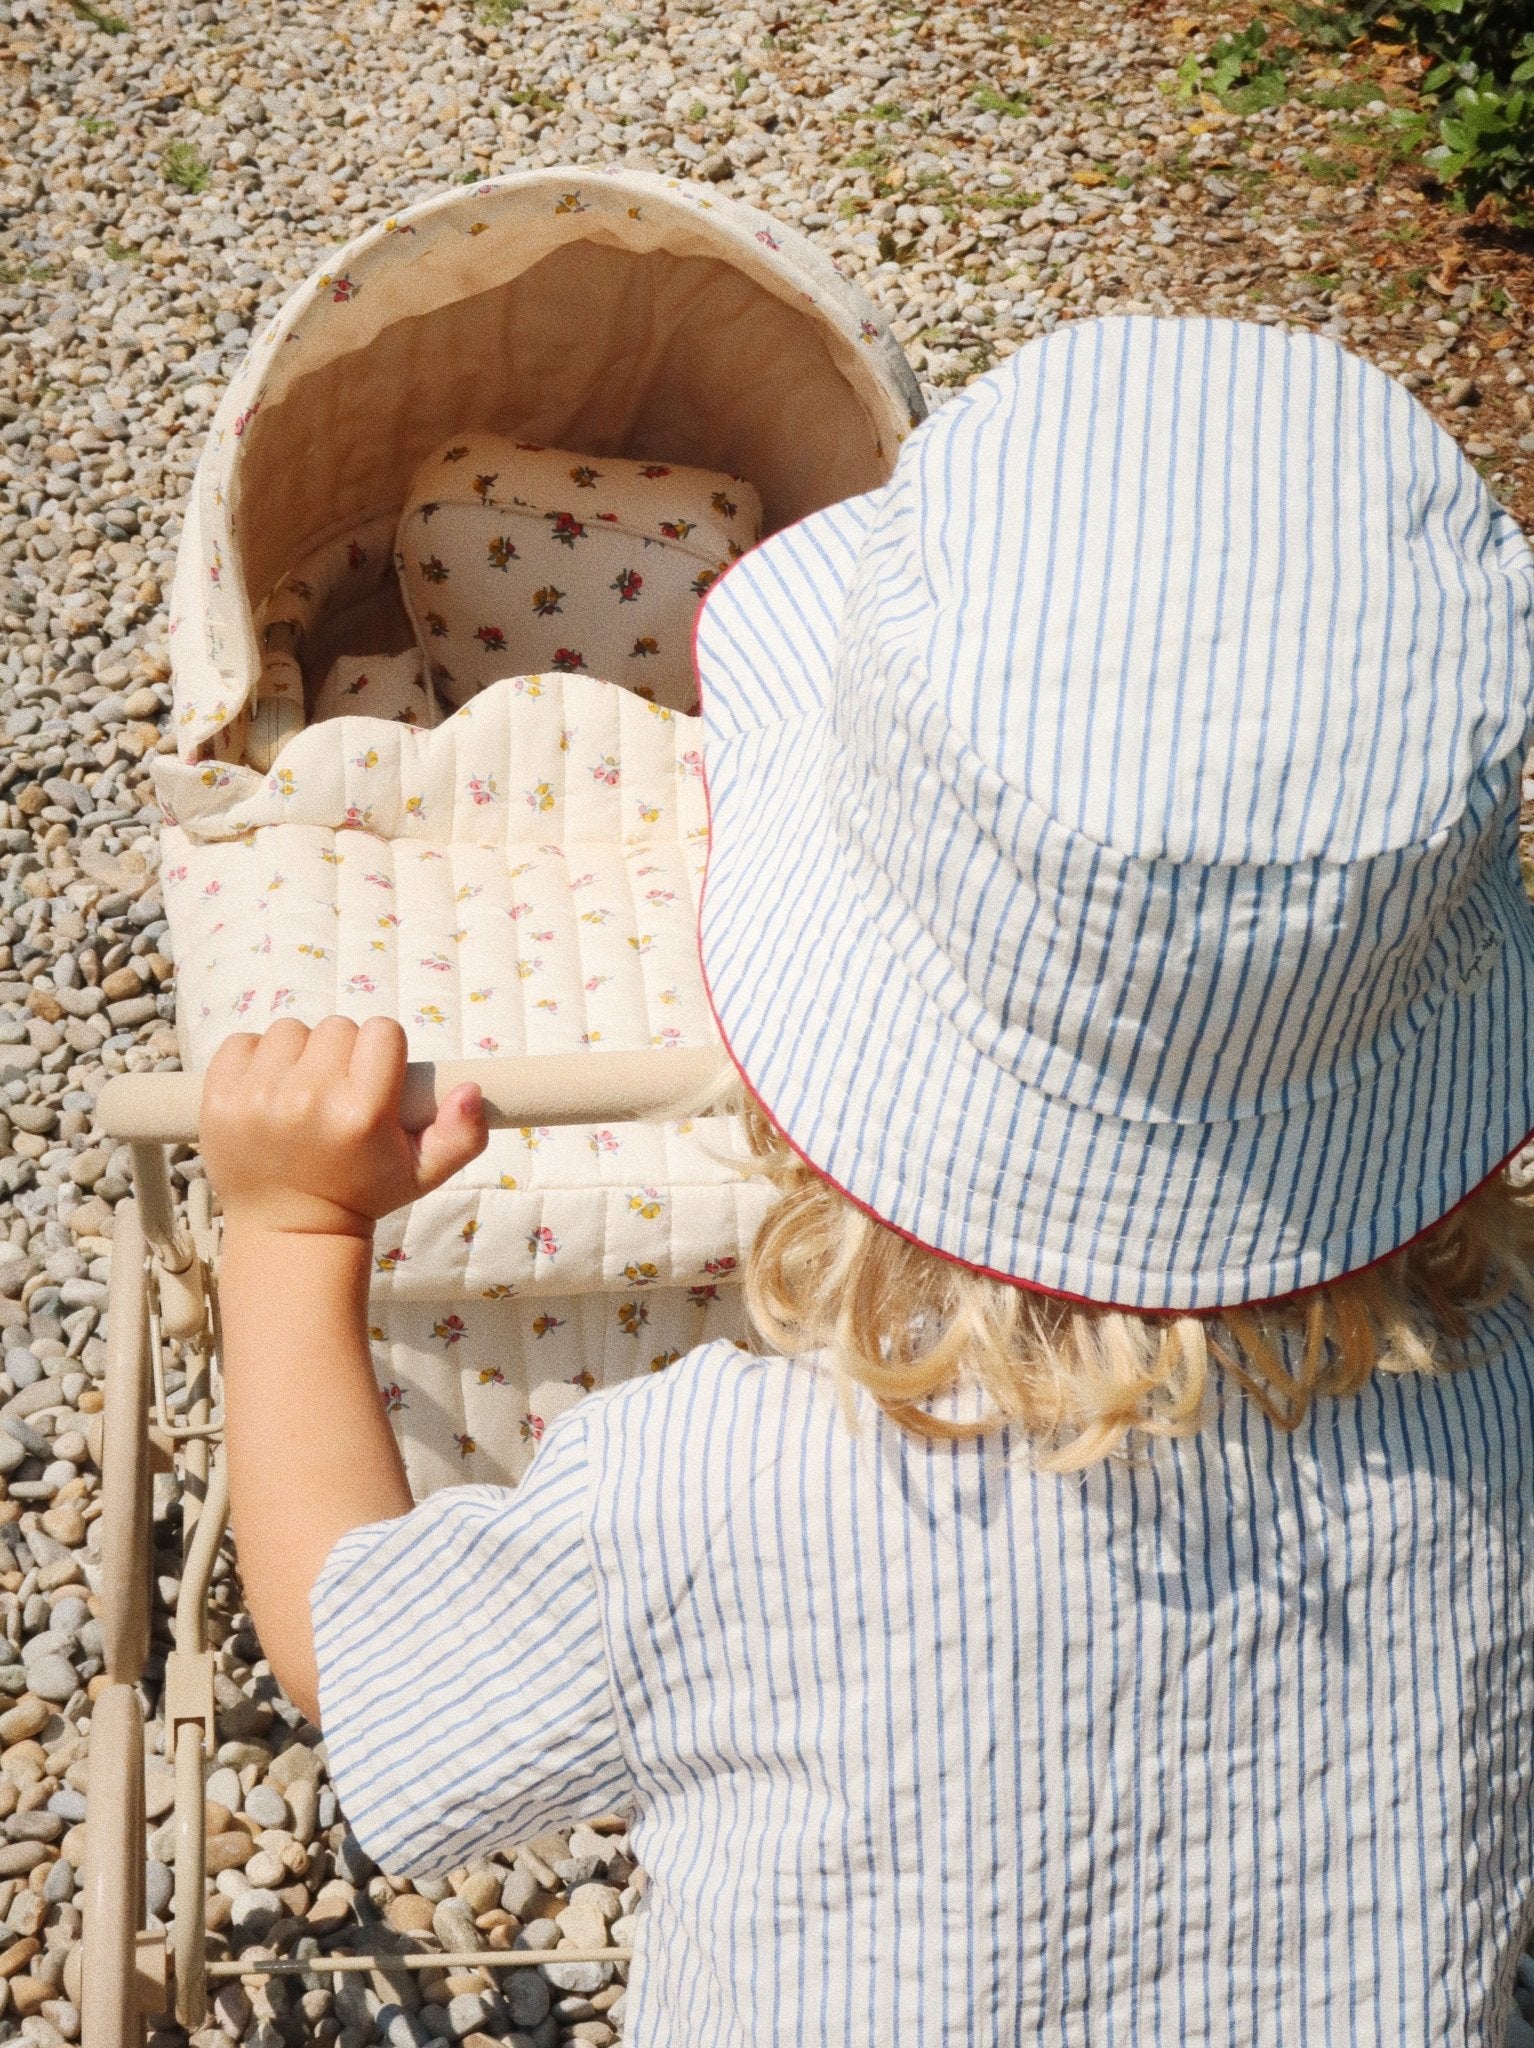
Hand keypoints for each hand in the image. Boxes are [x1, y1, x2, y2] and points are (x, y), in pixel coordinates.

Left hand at [201, 1016, 487, 1239]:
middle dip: (341, 1054)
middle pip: (336, 1027)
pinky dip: (254, 1060)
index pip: (381, 1031)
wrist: (289, 1230)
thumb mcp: (424, 1173)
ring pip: (289, 1030)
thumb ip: (463, 1134)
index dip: (382, 1052)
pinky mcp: (218, 1100)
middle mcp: (309, 1100)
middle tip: (336, 1091)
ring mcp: (257, 1099)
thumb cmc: (362, 1192)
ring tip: (301, 1092)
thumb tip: (471, 1089)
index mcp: (361, 1114)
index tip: (373, 1079)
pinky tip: (267, 1091)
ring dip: (298, 1054)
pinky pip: (241, 1042)